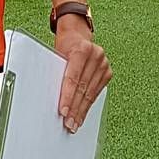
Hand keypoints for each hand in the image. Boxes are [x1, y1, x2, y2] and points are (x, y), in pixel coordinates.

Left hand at [55, 18, 111, 132]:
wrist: (77, 35)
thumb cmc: (64, 45)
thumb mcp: (57, 54)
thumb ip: (57, 73)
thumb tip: (51, 99)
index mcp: (82, 49)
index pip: (74, 78)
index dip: (67, 96)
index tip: (63, 111)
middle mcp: (96, 56)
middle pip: (83, 88)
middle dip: (75, 108)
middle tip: (68, 124)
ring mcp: (103, 64)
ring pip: (90, 94)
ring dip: (81, 111)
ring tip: (74, 124)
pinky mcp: (107, 72)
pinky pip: (96, 93)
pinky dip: (87, 106)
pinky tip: (82, 115)